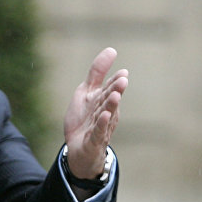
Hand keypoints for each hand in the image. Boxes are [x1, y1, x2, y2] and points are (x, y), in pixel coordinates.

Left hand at [63, 47, 128, 178]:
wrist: (78, 151)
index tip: (123, 72)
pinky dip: (101, 124)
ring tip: (116, 95)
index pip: (109, 88)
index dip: (115, 80)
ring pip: (106, 114)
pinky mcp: (94, 141)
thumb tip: (112, 49)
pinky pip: (98, 132)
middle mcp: (105, 112)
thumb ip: (97, 72)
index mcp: (103, 100)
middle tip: (123, 80)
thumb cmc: (85, 119)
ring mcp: (100, 127)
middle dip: (116, 90)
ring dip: (111, 105)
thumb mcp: (86, 92)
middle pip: (110, 99)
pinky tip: (105, 115)